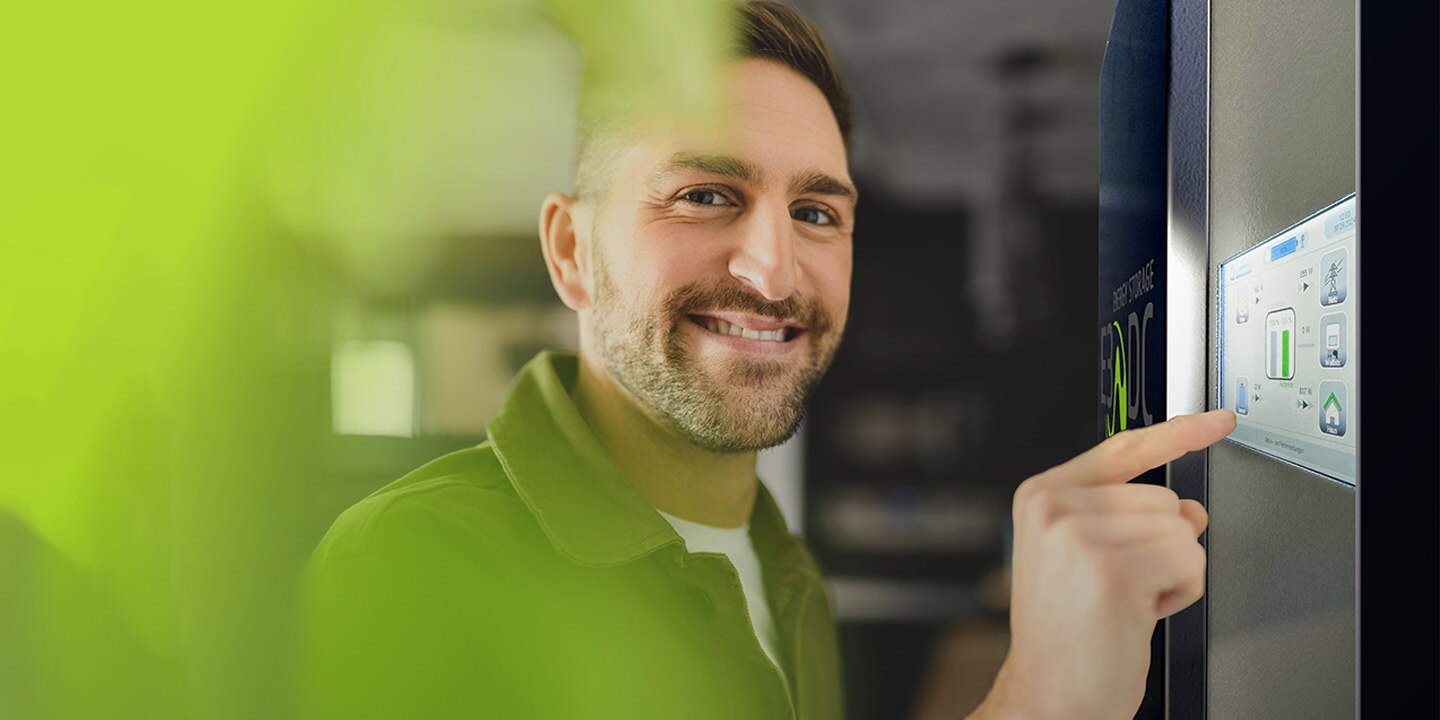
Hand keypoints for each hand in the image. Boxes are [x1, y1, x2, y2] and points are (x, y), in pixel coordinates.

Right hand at [972, 409, 1235, 719]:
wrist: (1047, 695)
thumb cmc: (1066, 636)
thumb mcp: (1080, 558)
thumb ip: (1127, 517)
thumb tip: (1189, 511)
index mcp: (1042, 497)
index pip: (1124, 448)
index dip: (1178, 433)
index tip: (1217, 421)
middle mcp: (1056, 508)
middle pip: (1164, 498)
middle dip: (1160, 548)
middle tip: (1117, 588)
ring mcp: (1080, 535)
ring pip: (1181, 531)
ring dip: (1170, 574)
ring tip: (1124, 603)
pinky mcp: (1113, 569)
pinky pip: (1188, 563)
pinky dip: (1178, 595)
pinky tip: (1136, 614)